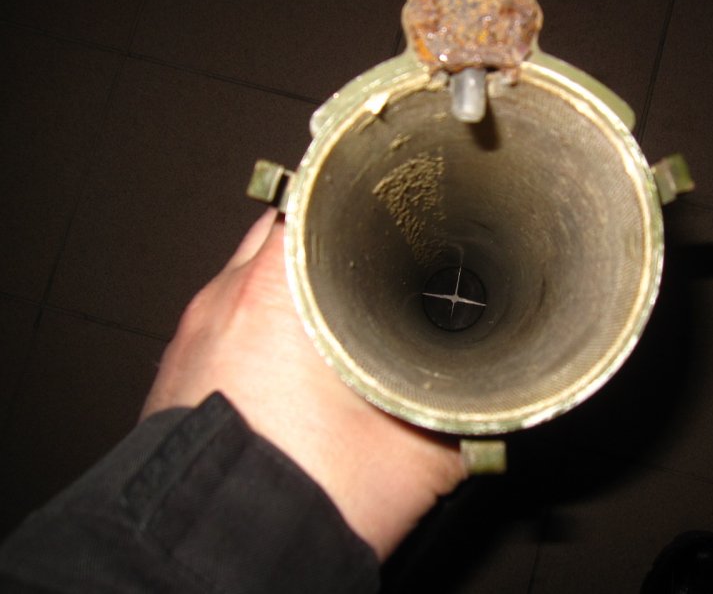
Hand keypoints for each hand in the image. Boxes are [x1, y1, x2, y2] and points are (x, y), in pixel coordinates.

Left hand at [142, 209, 466, 559]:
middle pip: (289, 228)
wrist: (227, 552)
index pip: (320, 193)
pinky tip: (296, 360)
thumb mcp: (422, 452)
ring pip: (256, 270)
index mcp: (282, 290)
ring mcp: (198, 326)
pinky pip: (229, 313)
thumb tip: (496, 391)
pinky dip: (263, 320)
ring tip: (339, 314)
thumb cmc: (311, 494)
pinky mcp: (182, 361)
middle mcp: (229, 294)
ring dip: (296, 282)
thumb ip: (466, 407)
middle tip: (378, 267)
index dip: (364, 194)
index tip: (394, 205)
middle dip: (333, 242)